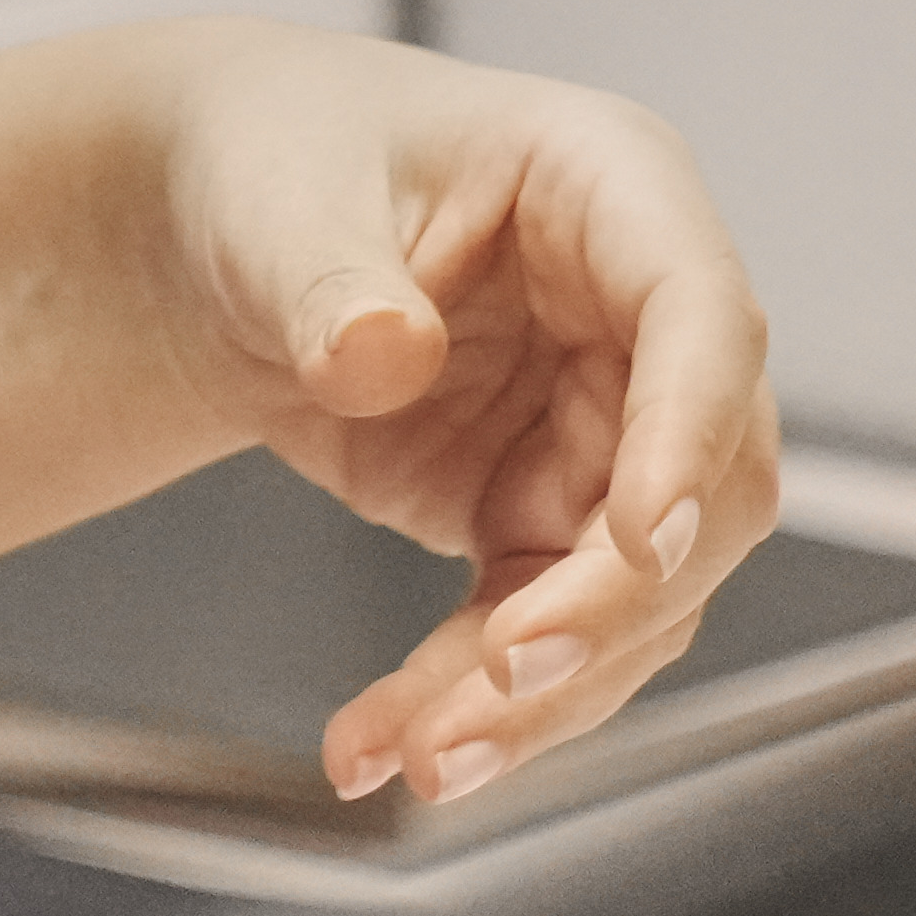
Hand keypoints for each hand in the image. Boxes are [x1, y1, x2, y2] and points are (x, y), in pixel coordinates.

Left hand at [102, 25, 784, 807]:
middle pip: (700, 489)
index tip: (641, 538)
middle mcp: (637, 320)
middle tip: (500, 680)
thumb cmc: (271, 159)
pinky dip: (475, 703)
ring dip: (540, 693)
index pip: (703, 316)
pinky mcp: (541, 517)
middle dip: (607, 605)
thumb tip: (379, 353)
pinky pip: (545, 633)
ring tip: (418, 756)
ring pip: (634, 596)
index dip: (692, 430)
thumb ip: (329, 280)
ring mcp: (602, 429)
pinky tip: (386, 746)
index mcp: (609, 188)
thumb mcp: (273, 200)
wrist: (213, 231)